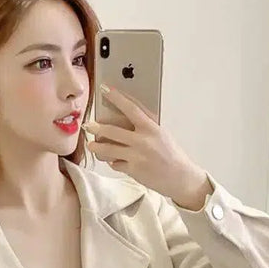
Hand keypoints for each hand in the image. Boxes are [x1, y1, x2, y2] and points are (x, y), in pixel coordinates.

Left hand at [83, 84, 213, 210]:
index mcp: (151, 128)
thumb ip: (145, 128)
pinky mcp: (133, 171)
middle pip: (112, 131)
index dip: (116, 97)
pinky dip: (114, 162)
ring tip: (91, 145)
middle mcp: (142, 141)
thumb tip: (127, 120)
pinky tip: (114, 161)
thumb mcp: (161, 135)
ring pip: (109, 150)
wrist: (181, 178)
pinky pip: (116, 164)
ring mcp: (136, 157)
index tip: (104, 89)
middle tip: (87, 125)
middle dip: (96, 128)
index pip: (130, 108)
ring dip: (97, 147)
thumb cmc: (172, 155)